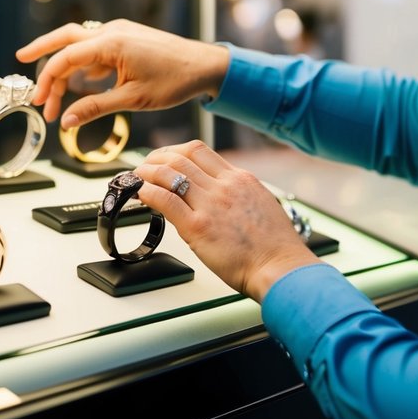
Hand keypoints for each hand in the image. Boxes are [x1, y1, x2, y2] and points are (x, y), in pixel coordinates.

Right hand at [15, 19, 229, 125]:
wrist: (206, 65)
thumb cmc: (174, 80)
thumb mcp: (133, 99)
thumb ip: (95, 108)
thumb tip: (66, 121)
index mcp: (112, 43)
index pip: (66, 59)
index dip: (48, 82)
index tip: (41, 105)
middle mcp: (113, 31)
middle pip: (66, 37)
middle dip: (42, 51)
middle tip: (20, 60)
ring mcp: (120, 31)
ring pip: (81, 41)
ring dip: (65, 62)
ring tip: (52, 88)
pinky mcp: (128, 36)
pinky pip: (97, 45)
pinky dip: (84, 61)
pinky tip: (82, 80)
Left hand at [134, 141, 322, 301]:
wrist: (280, 267)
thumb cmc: (274, 246)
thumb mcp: (260, 204)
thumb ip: (238, 194)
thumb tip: (218, 195)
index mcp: (240, 178)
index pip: (200, 151)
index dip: (175, 151)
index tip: (165, 158)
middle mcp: (224, 185)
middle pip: (181, 156)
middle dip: (157, 158)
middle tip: (146, 165)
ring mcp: (210, 204)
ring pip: (170, 173)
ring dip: (148, 172)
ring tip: (138, 178)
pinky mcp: (198, 227)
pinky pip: (165, 200)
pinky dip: (148, 192)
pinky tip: (141, 194)